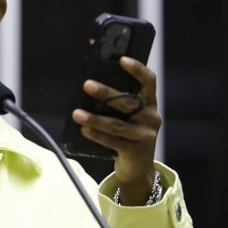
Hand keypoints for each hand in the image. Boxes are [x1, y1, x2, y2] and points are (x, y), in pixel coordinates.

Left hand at [71, 57, 160, 204]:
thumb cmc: (129, 133)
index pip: (149, 81)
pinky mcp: (136, 151)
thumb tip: (91, 85)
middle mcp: (151, 117)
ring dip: (94, 118)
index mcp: (150, 103)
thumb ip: (118, 102)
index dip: (137, 69)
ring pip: (116, 124)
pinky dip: (96, 135)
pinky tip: (84, 129)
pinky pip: (113, 141)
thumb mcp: (130, 116)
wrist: (139, 167)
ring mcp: (145, 135)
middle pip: (127, 102)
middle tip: (87, 85)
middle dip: (106, 93)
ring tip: (76, 114)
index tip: (122, 60)